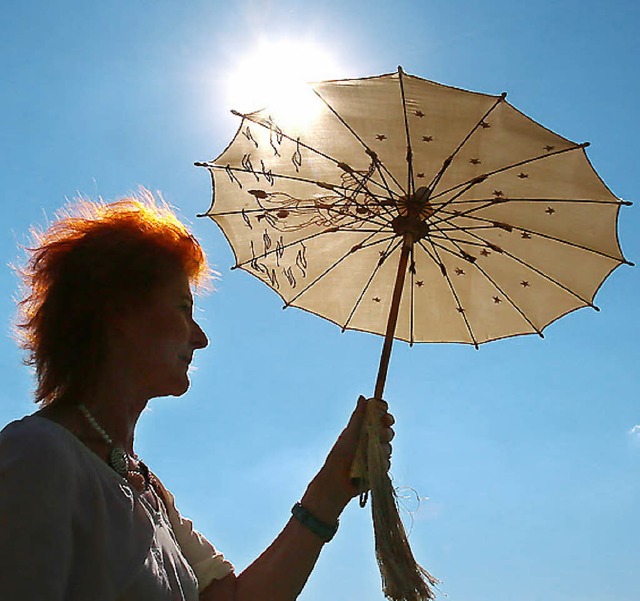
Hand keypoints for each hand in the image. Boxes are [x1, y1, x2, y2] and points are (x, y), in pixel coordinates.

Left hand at [301, 396, 394, 523]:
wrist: (337, 481)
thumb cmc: (340, 455)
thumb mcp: (349, 433)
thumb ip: (358, 416)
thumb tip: (363, 397)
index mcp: (364, 430)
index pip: (380, 418)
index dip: (385, 415)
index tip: (386, 415)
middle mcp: (372, 441)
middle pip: (388, 431)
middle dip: (386, 431)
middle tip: (380, 433)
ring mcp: (376, 455)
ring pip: (389, 447)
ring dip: (382, 448)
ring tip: (369, 453)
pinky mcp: (379, 469)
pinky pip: (387, 462)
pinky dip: (381, 463)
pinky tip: (371, 466)